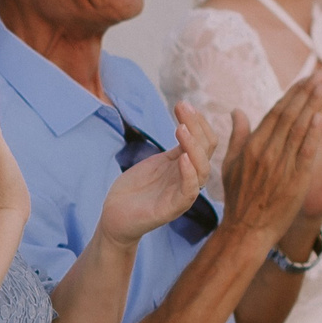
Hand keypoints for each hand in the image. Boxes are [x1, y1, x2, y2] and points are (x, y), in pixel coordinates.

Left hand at [97, 102, 209, 245]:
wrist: (115, 217)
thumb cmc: (135, 191)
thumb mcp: (156, 164)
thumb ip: (173, 150)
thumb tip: (185, 123)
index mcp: (186, 167)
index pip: (205, 143)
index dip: (199, 123)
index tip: (184, 105)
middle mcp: (188, 179)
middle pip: (207, 151)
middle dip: (197, 126)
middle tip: (182, 107)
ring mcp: (182, 194)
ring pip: (202, 170)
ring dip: (193, 147)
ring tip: (180, 128)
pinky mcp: (171, 209)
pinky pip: (189, 192)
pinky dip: (189, 174)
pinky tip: (181, 157)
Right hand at [219, 72, 321, 245]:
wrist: (246, 230)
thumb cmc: (239, 199)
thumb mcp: (230, 164)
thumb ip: (237, 136)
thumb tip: (236, 111)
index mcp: (252, 145)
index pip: (275, 112)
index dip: (293, 93)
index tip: (306, 78)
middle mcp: (266, 151)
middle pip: (289, 114)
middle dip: (306, 92)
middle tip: (321, 74)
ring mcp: (280, 165)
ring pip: (299, 128)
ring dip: (313, 105)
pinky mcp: (294, 180)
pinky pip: (305, 152)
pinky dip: (313, 134)